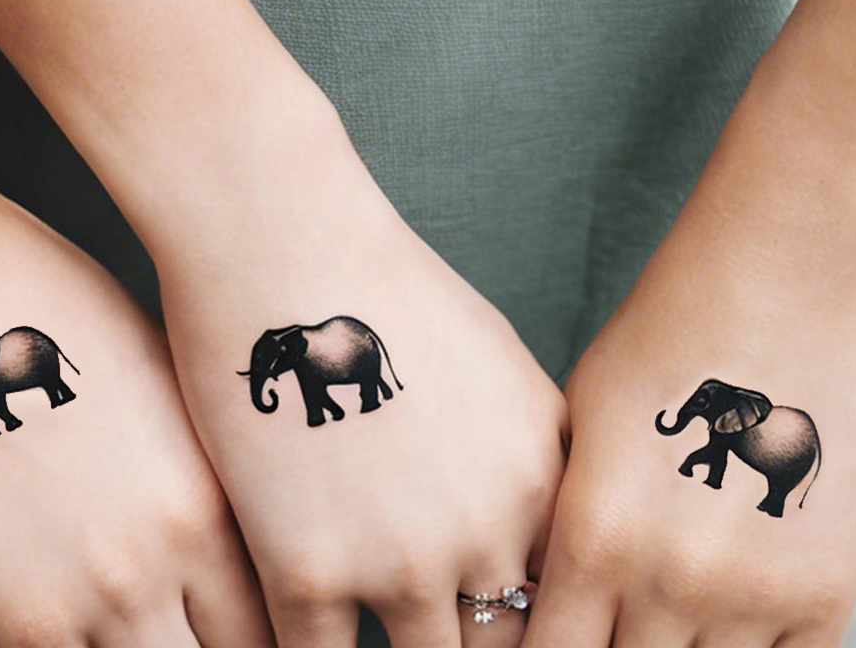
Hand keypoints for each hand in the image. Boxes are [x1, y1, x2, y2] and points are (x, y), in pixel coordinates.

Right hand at [0, 195, 273, 647]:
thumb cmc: (50, 307)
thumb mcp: (163, 380)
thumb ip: (195, 464)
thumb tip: (209, 507)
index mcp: (211, 498)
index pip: (276, 615)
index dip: (271, 632)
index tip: (259, 629)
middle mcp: (163, 557)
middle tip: (199, 635)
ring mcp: (85, 594)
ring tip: (140, 632)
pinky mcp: (5, 613)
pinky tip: (75, 637)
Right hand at [152, 157, 567, 647]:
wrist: (289, 248)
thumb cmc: (388, 286)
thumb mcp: (499, 364)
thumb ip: (527, 454)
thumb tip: (528, 511)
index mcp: (542, 481)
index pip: (565, 597)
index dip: (540, 622)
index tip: (510, 623)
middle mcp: (488, 531)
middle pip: (507, 644)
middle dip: (480, 646)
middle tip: (451, 635)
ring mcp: (399, 559)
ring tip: (381, 628)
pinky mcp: (307, 569)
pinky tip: (305, 638)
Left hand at [520, 263, 855, 647]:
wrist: (796, 287)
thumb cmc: (670, 336)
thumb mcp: (580, 419)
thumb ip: (562, 513)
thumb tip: (537, 579)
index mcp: (592, 534)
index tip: (533, 640)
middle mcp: (666, 580)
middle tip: (605, 625)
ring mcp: (751, 595)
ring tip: (661, 617)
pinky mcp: (823, 592)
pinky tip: (722, 629)